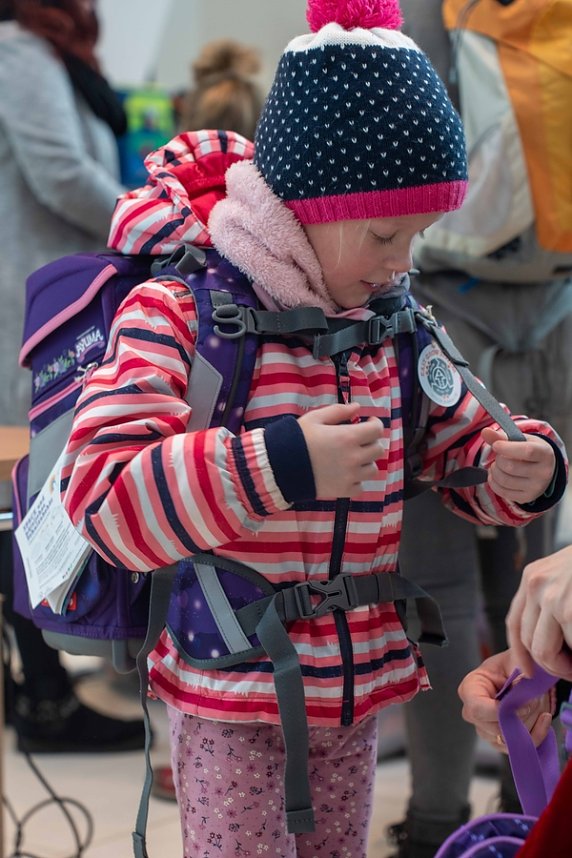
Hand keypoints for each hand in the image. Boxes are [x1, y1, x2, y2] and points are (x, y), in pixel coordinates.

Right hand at [298, 403, 386, 497]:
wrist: (280, 466)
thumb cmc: (296, 439)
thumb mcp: (315, 418)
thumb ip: (339, 411)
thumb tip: (357, 407)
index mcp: (348, 437)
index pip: (377, 430)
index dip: (375, 424)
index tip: (368, 422)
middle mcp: (354, 457)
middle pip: (378, 450)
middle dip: (371, 442)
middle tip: (360, 440)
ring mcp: (350, 476)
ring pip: (372, 469)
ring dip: (366, 462)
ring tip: (353, 458)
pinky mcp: (344, 491)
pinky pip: (360, 486)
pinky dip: (356, 480)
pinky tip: (346, 474)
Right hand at [458, 650, 552, 751]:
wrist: (517, 676)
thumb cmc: (509, 667)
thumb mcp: (513, 662)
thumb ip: (516, 673)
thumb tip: (521, 687)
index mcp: (469, 689)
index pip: (478, 709)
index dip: (502, 711)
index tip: (525, 705)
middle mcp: (471, 712)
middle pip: (494, 728)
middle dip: (520, 718)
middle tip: (535, 702)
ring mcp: (483, 729)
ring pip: (508, 740)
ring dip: (529, 725)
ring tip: (539, 707)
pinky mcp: (497, 741)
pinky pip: (517, 747)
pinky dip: (535, 736)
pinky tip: (542, 719)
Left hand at [480, 427, 555, 503]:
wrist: (544, 470)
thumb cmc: (530, 451)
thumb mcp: (521, 440)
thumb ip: (502, 436)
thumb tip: (485, 432)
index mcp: (545, 454)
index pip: (527, 452)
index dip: (507, 448)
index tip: (496, 445)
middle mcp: (544, 473)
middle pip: (511, 466)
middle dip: (498, 459)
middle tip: (499, 456)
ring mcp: (536, 488)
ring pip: (504, 480)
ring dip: (493, 471)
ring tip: (496, 465)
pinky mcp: (526, 498)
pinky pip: (502, 492)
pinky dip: (493, 482)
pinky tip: (495, 475)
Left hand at [507, 546, 571, 680]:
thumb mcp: (566, 576)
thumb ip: (551, 602)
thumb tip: (544, 648)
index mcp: (534, 577)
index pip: (515, 623)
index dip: (520, 653)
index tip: (528, 671)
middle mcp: (536, 586)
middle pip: (529, 642)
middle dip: (552, 665)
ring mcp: (553, 598)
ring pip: (546, 653)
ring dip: (566, 668)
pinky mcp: (569, 611)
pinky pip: (571, 648)